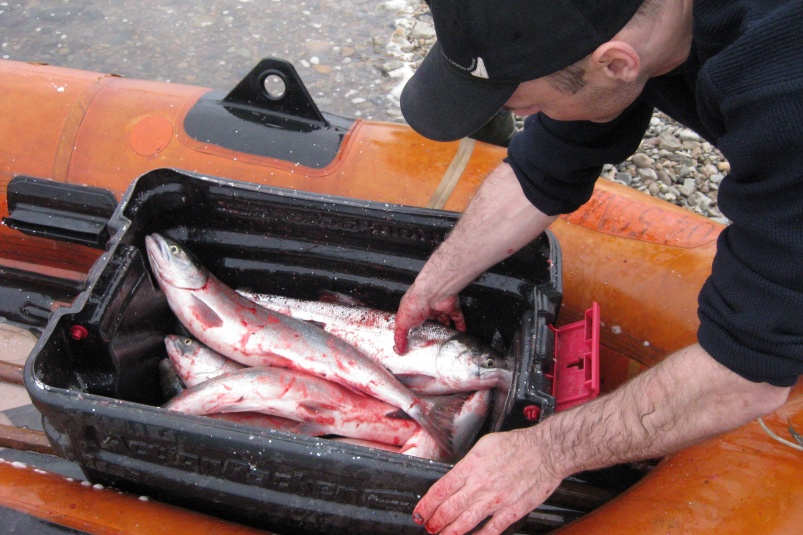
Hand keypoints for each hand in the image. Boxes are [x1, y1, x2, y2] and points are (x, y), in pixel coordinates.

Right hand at [393, 283, 466, 353]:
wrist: (433, 293)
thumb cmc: (415, 303)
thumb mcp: (401, 323)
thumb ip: (400, 337)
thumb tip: (399, 349)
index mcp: (412, 309)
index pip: (412, 321)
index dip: (413, 330)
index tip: (415, 341)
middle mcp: (427, 308)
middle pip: (430, 321)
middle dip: (431, 330)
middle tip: (432, 342)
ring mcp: (439, 307)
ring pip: (444, 320)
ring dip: (445, 329)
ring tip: (446, 340)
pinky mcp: (451, 307)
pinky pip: (458, 318)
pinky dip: (460, 326)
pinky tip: (460, 333)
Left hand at [412, 429, 562, 534]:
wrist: (544, 451)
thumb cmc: (516, 445)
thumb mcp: (483, 446)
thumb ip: (467, 464)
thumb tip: (455, 477)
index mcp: (471, 467)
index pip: (440, 490)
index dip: (426, 505)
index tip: (419, 513)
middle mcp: (480, 485)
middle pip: (449, 509)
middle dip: (434, 521)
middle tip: (428, 527)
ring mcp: (495, 500)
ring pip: (465, 523)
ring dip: (449, 532)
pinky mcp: (511, 511)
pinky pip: (490, 530)